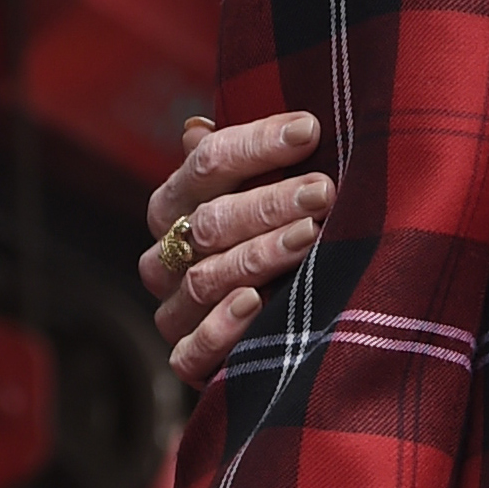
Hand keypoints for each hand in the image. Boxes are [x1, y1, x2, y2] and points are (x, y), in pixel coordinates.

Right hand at [142, 113, 334, 390]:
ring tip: (310, 236)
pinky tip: (253, 303)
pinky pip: (189, 350)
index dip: (256, 144)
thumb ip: (247, 161)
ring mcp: (175, 309)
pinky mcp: (187, 361)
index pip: (205, 163)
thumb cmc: (282, 239)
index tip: (309, 130)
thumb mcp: (272, 193)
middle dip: (268, 203)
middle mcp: (166, 254)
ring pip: (204, 278)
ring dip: (258, 255)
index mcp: (176, 204)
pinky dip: (219, 328)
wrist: (286, 334)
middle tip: (323, 192)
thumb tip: (197, 126)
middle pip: (208, 220)